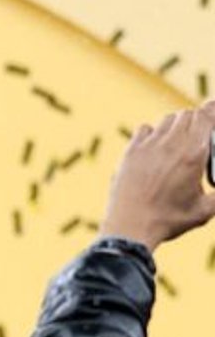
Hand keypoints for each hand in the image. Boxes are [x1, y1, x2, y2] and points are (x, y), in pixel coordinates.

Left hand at [100, 101, 214, 250]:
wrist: (130, 226)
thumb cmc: (168, 220)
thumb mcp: (206, 210)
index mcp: (194, 154)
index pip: (206, 116)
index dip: (213, 110)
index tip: (214, 109)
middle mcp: (171, 144)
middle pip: (187, 115)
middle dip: (197, 121)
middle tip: (200, 135)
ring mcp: (148, 146)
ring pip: (167, 120)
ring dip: (177, 126)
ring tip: (180, 142)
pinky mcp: (130, 152)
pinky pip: (145, 129)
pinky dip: (153, 133)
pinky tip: (156, 147)